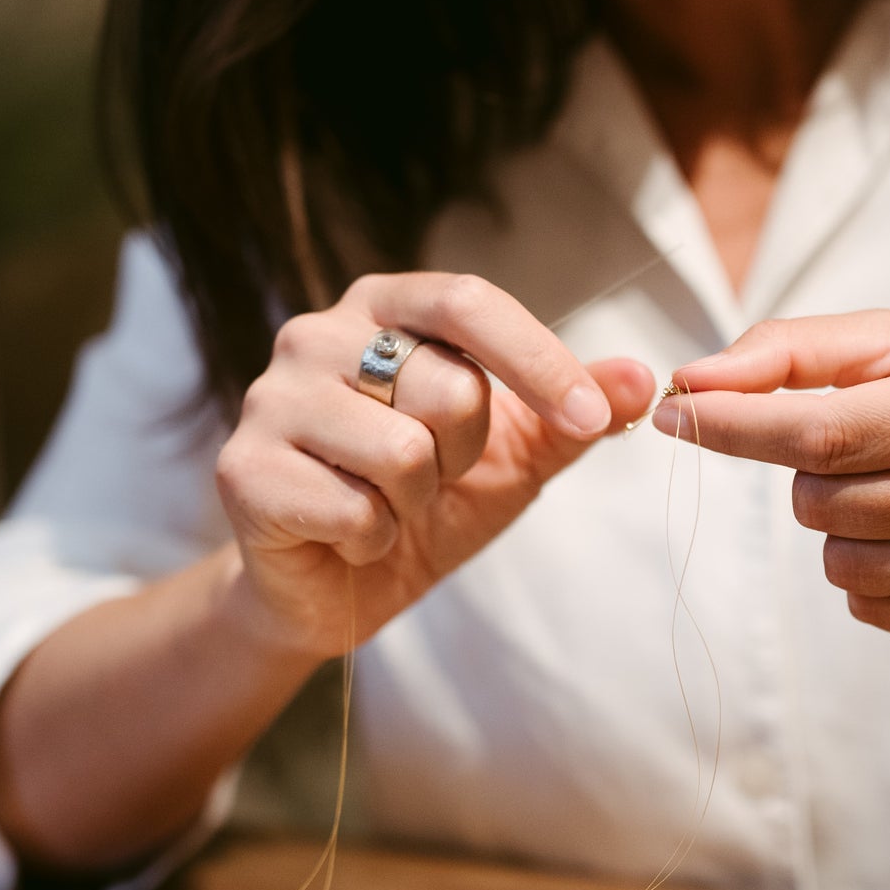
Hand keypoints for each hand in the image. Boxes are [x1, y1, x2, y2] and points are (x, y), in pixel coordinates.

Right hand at [216, 272, 654, 657]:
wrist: (334, 587)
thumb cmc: (423, 504)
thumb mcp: (514, 456)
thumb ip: (574, 413)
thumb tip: (646, 378)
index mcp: (383, 307)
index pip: (469, 302)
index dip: (540, 360)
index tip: (596, 419)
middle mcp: (316, 333)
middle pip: (447, 387)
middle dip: (462, 456)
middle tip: (428, 478)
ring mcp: (270, 399)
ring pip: (402, 453)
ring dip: (416, 504)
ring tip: (386, 505)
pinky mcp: (242, 472)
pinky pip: (355, 511)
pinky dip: (373, 542)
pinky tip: (348, 537)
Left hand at [654, 312, 889, 641]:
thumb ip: (791, 351)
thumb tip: (691, 384)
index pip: (824, 432)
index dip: (734, 427)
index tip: (672, 413)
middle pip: (822, 502)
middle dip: (808, 471)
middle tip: (867, 442)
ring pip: (840, 563)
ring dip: (837, 525)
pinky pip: (872, 608)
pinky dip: (868, 571)